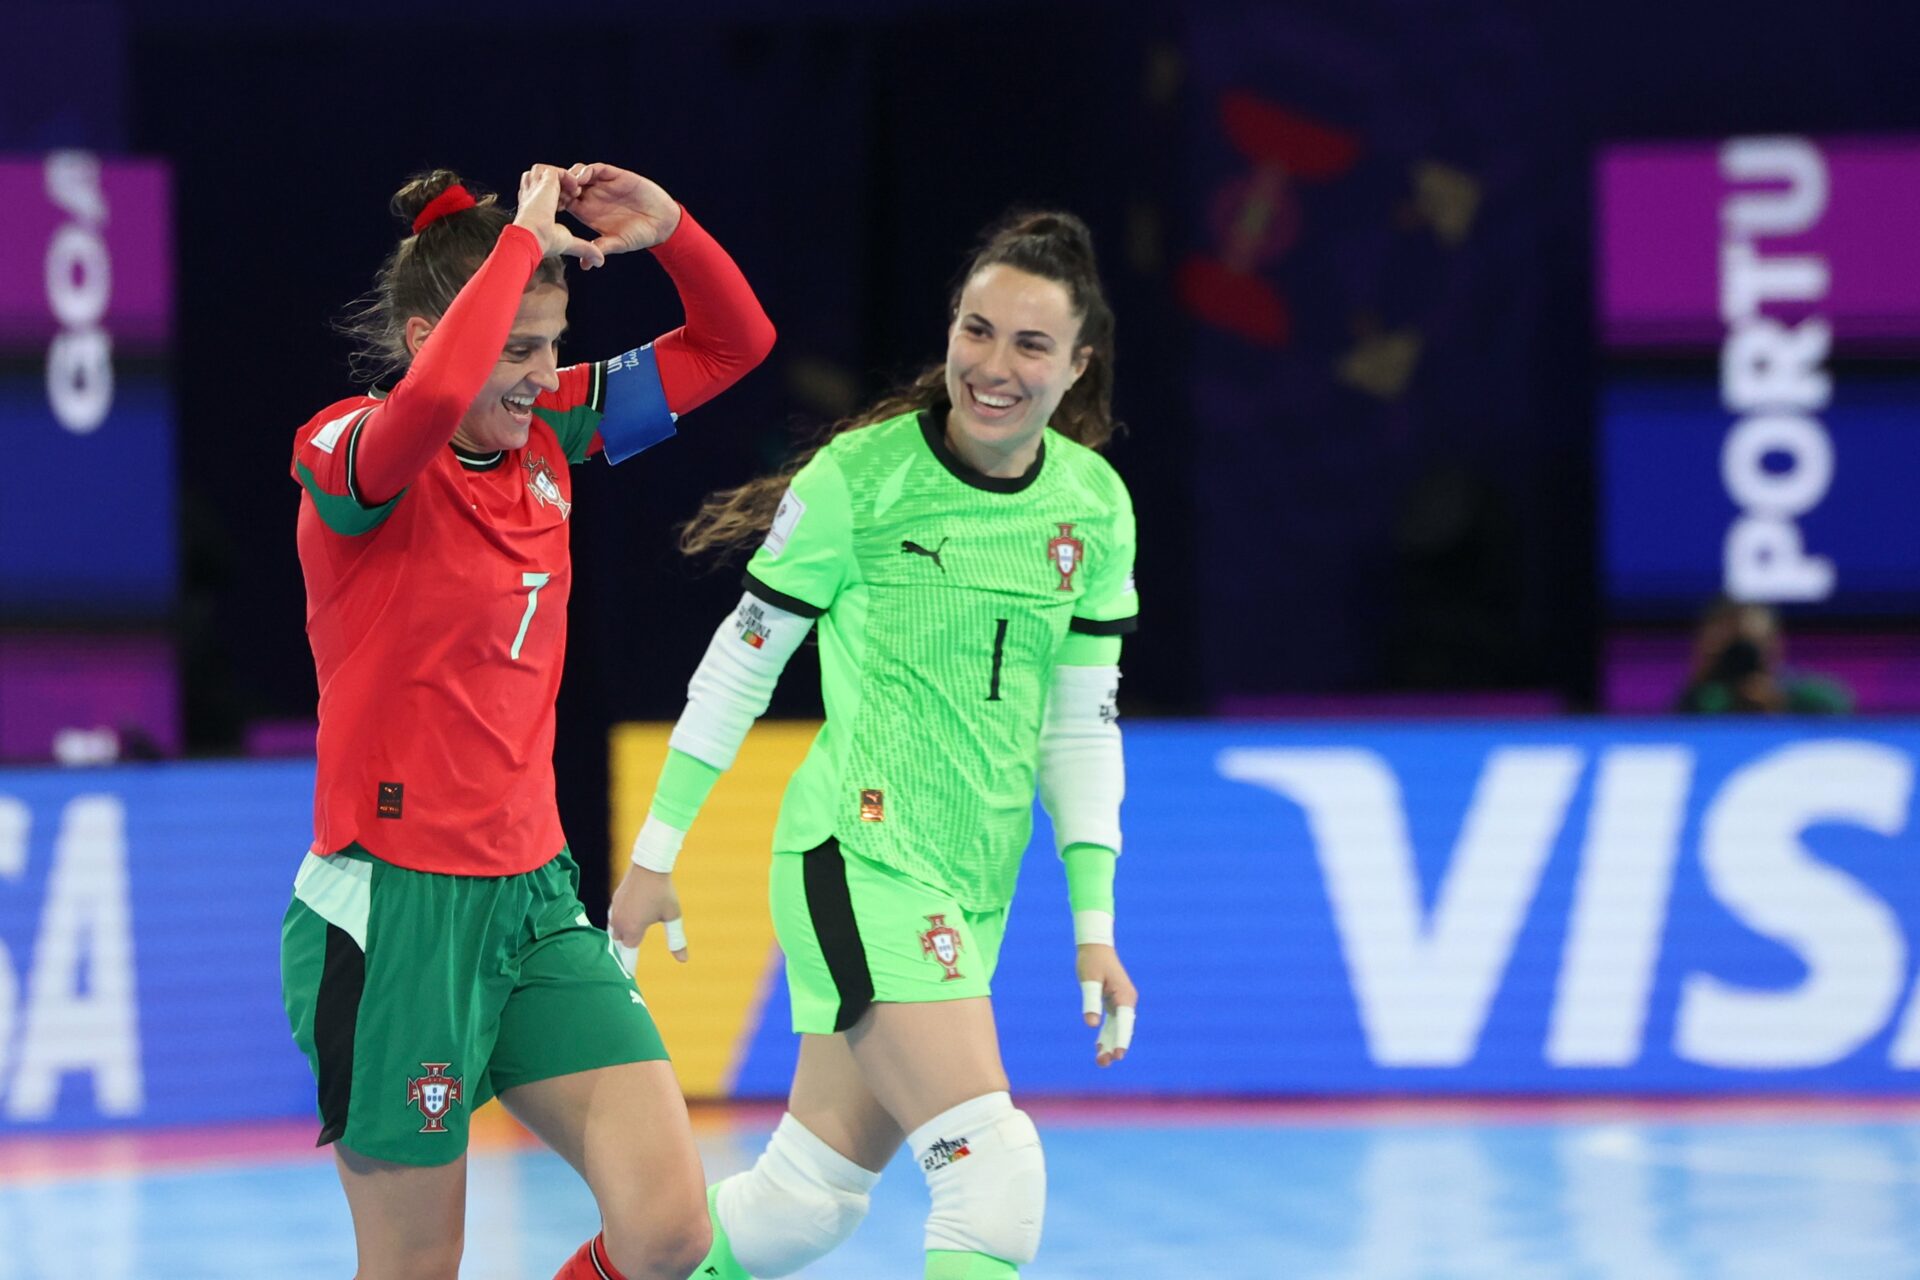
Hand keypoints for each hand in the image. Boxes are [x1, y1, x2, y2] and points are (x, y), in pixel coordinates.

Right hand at [513, 165, 606, 267]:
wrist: (533, 238)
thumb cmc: (544, 242)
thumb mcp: (568, 241)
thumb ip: (583, 248)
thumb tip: (599, 262)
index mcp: (537, 205)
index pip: (549, 194)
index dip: (563, 199)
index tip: (570, 207)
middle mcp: (534, 193)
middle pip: (548, 180)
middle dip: (564, 187)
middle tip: (575, 197)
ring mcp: (537, 186)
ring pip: (550, 173)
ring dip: (565, 180)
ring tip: (575, 193)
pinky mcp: (544, 180)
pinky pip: (557, 171)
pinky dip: (568, 177)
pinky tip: (575, 190)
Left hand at [558, 162, 682, 261]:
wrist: (663, 223)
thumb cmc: (639, 236)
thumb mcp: (617, 243)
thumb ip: (601, 248)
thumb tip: (585, 265)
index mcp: (588, 212)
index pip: (564, 202)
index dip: (554, 202)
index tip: (549, 207)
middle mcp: (593, 196)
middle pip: (567, 185)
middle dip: (558, 186)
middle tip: (554, 193)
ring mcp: (604, 185)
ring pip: (579, 173)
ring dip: (570, 177)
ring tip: (569, 187)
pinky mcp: (616, 176)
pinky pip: (597, 169)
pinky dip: (587, 171)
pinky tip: (582, 178)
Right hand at [608, 865, 688, 969]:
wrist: (649, 865)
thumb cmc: (663, 892)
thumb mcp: (672, 917)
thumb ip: (676, 939)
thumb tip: (683, 960)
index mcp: (633, 930)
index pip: (628, 955)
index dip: (628, 967)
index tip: (626, 980)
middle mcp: (620, 923)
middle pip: (620, 944)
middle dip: (625, 950)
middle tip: (627, 960)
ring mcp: (615, 911)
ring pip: (614, 931)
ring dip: (620, 937)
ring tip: (626, 941)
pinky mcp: (614, 901)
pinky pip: (613, 918)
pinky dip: (618, 924)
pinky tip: (625, 922)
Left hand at [1076, 944, 1136, 1067]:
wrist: (1095, 945)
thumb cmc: (1092, 961)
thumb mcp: (1089, 981)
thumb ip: (1091, 1002)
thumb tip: (1092, 1025)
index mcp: (1124, 996)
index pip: (1124, 1023)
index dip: (1122, 1040)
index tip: (1118, 1056)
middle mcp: (1126, 1001)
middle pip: (1122, 1029)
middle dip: (1114, 1047)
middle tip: (1102, 1063)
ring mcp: (1122, 1001)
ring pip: (1118, 1028)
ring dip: (1110, 1043)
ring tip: (1100, 1062)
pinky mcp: (1115, 1001)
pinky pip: (1113, 1022)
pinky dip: (1107, 1034)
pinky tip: (1099, 1046)